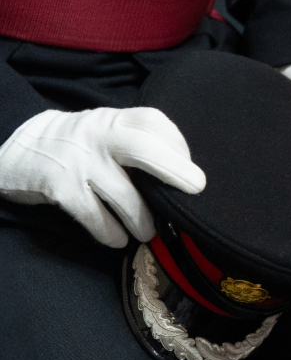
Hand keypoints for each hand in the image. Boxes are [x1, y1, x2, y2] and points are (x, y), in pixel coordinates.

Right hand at [0, 106, 205, 247]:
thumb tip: (181, 168)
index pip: (154, 123)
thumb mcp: (110, 128)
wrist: (26, 148)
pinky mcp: (61, 188)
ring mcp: (80, 162)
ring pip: (122, 193)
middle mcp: (100, 136)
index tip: (189, 166)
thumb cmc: (84, 142)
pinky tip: (119, 240)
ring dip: (142, 217)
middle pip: (143, 149)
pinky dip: (110, 231)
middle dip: (174, 170)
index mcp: (116, 119)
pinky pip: (93, 215)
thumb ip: (138, 139)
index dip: (178, 144)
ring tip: (151, 232)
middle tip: (196, 188)